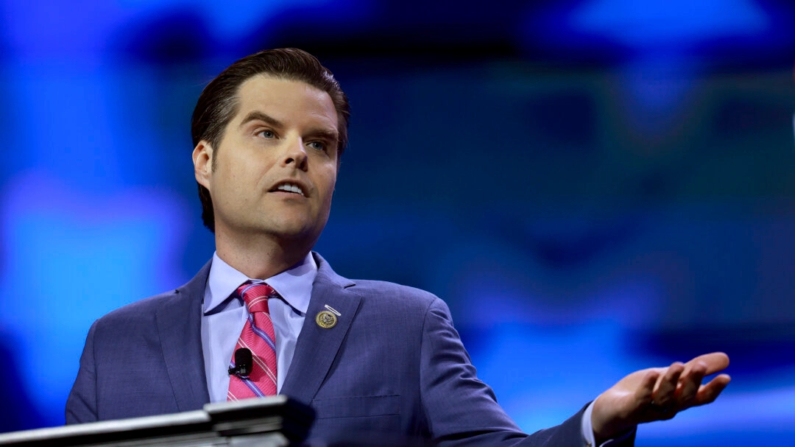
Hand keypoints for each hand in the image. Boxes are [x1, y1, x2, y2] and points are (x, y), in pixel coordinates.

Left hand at [591, 352, 730, 442]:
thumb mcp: (673, 377)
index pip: (701, 398)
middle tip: (701, 365)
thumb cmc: (648, 391)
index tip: (726, 377)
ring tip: (677, 364)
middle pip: (684, 398)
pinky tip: (652, 374)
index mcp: (680, 400)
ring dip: (671, 382)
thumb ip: (695, 369)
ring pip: (664, 398)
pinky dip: (648, 388)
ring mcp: (650, 410)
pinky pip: (641, 399)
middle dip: (693, 382)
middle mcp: (669, 407)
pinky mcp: (632, 408)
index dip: (713, 389)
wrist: (614, 407)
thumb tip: (726, 358)